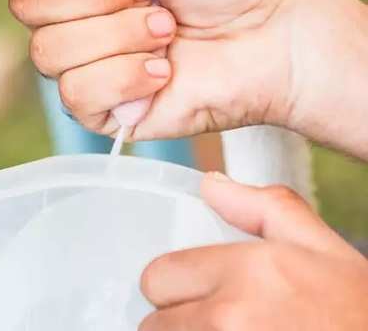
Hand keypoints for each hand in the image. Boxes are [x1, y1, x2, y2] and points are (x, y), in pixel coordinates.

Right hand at [0, 0, 303, 138]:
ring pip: (50, 52)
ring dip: (122, 36)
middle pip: (26, 4)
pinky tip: (162, 72)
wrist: (267, 35)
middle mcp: (66, 12)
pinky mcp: (95, 108)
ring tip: (167, 32)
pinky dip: (128, 78)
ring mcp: (78, 62)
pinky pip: (76, 93)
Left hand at [139, 174, 367, 329]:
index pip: (157, 278)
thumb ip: (262, 207)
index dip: (172, 286)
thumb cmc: (359, 311)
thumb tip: (211, 184)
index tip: (191, 293)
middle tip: (214, 323)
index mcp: (245, 273)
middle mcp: (229, 320)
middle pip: (154, 325)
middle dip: (176, 323)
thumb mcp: (322, 248)